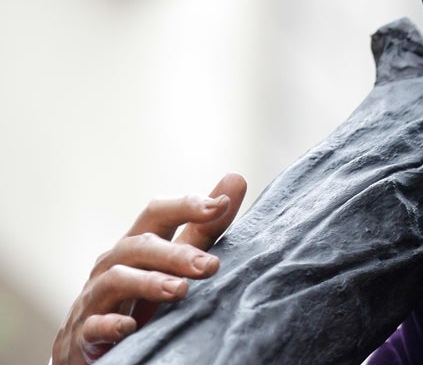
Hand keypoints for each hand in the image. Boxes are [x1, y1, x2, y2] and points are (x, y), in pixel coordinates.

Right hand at [51, 173, 247, 364]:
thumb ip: (205, 227)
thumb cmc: (140, 294)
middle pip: (139, 246)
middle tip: (210, 265)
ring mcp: (96, 297)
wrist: (93, 345)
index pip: (157, 214)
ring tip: (181, 290)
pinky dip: (110, 324)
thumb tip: (236, 178)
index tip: (220, 205)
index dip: (186, 206)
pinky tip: (129, 327)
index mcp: (137, 244)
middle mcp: (112, 264)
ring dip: (148, 283)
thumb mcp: (174, 260)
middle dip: (175, 253)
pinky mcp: (85, 333)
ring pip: (116, 280)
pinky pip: (93, 326)